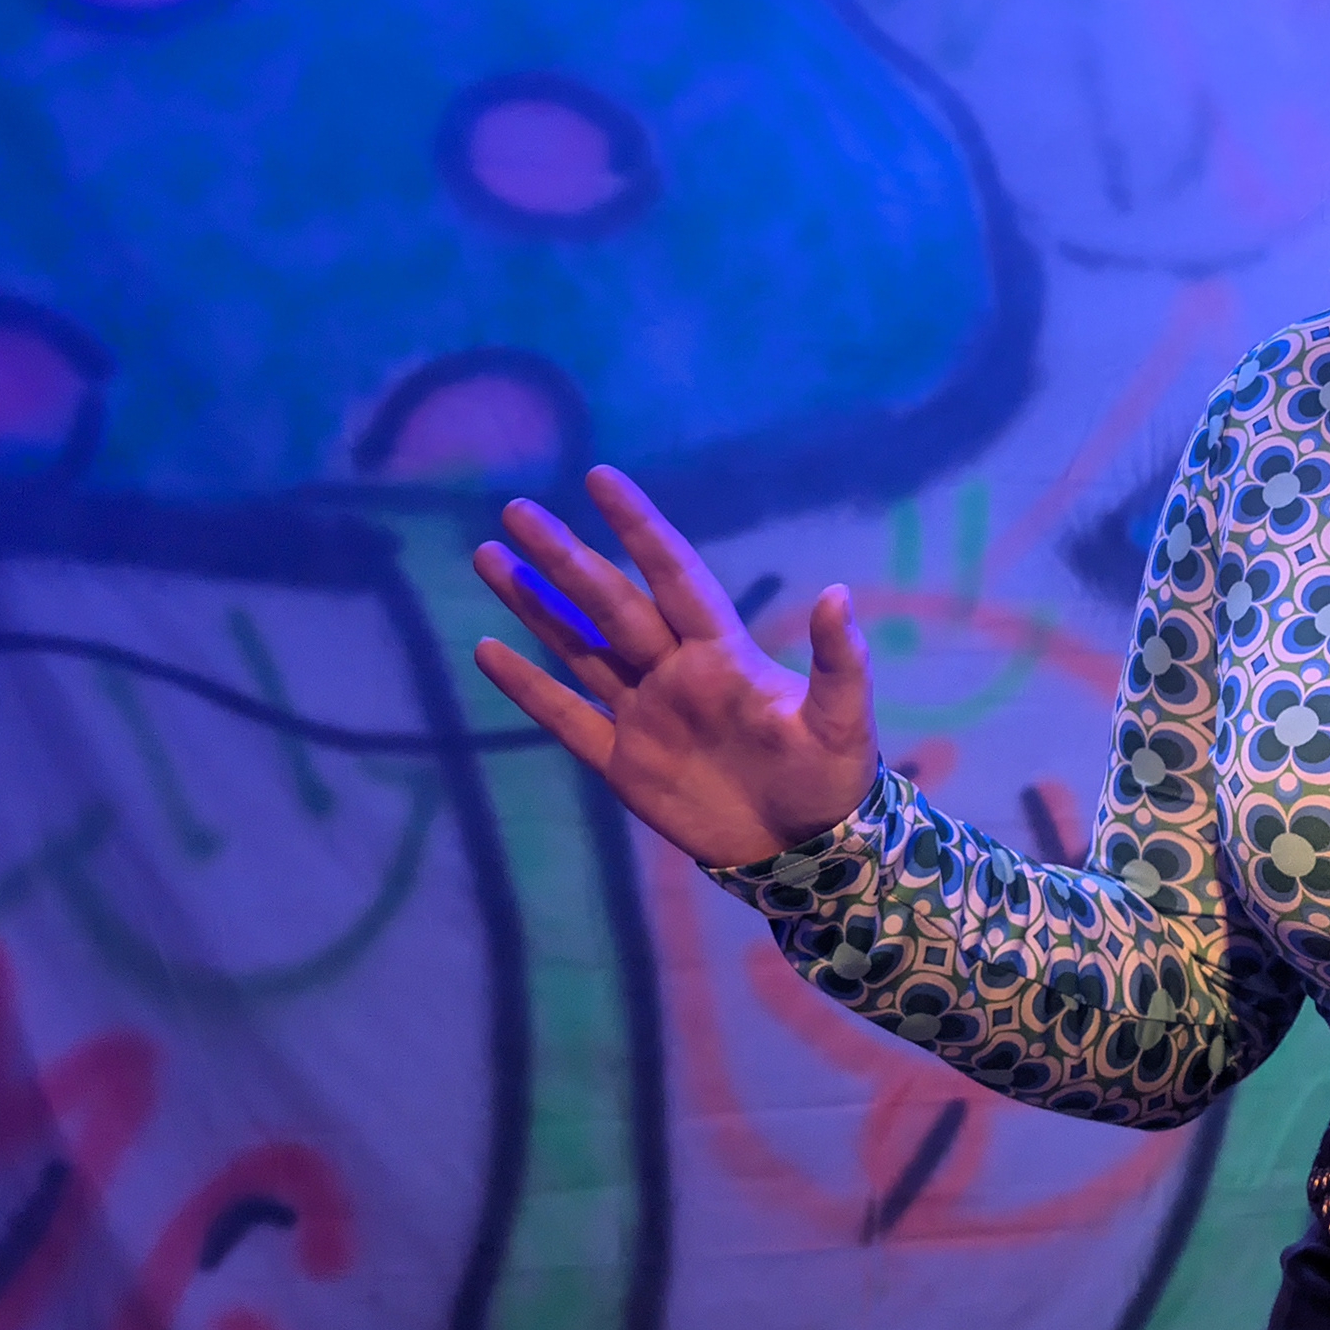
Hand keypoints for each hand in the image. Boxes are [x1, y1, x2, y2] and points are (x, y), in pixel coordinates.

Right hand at [468, 465, 878, 867]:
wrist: (803, 851)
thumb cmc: (830, 777)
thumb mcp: (842, 720)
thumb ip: (839, 661)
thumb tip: (839, 593)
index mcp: (723, 653)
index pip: (673, 575)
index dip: (639, 527)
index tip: (600, 477)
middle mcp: (675, 670)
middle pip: (610, 603)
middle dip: (565, 557)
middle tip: (516, 509)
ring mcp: (644, 713)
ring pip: (578, 646)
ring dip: (535, 605)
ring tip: (490, 556)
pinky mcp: (623, 762)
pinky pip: (565, 716)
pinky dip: (527, 685)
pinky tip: (487, 648)